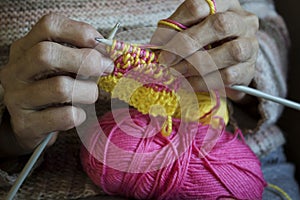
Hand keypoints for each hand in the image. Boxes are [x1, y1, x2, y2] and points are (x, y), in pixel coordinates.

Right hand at [0, 13, 112, 153]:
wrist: (32, 125)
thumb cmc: (54, 90)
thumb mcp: (65, 67)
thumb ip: (83, 56)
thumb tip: (107, 57)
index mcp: (26, 48)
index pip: (49, 26)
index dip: (80, 31)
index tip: (101, 45)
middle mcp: (16, 71)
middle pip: (47, 54)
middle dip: (86, 60)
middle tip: (106, 69)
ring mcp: (17, 98)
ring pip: (61, 88)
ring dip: (88, 92)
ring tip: (90, 95)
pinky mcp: (27, 124)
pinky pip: (66, 116)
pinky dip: (81, 115)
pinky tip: (78, 114)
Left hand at [151, 0, 258, 101]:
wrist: (226, 66)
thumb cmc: (203, 43)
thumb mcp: (187, 30)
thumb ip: (173, 32)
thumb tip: (156, 46)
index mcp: (224, 4)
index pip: (201, 5)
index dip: (178, 23)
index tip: (160, 44)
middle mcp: (243, 21)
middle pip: (220, 24)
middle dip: (188, 43)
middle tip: (167, 60)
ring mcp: (250, 45)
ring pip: (230, 51)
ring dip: (197, 64)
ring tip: (177, 72)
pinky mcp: (249, 69)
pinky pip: (228, 75)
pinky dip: (204, 81)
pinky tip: (189, 83)